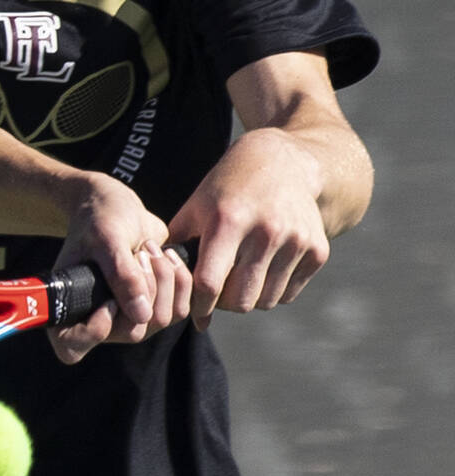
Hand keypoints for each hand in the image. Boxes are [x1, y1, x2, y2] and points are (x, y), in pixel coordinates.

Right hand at [49, 175, 192, 362]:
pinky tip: (166, 255)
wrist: (117, 207)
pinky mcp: (154, 307)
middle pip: (133, 332)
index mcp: (69, 308)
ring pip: (161, 320)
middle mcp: (99, 320)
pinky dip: (179, 279)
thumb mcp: (107, 238)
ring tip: (148, 249)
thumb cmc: (99, 218)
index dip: (94, 331)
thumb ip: (120, 273)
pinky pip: (179, 308)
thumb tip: (141, 315)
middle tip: (137, 254)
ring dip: (163, 280)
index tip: (109, 299)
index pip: (72, 348)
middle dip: (144, 288)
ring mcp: (129, 318)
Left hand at [169, 127, 328, 331]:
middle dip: (224, 304)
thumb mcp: (197, 203)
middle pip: (241, 300)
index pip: (210, 283)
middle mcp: (266, 231)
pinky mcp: (318, 250)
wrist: (283, 161)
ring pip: (266, 301)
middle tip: (217, 294)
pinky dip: (273, 290)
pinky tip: (263, 268)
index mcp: (229, 219)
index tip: (194, 314)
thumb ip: (178, 242)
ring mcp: (295, 241)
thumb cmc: (229, 185)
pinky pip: (288, 294)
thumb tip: (158, 282)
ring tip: (238, 278)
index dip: (199, 305)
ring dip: (249, 298)